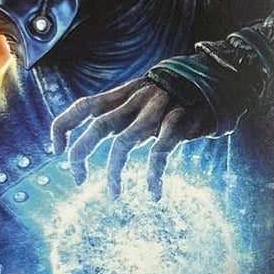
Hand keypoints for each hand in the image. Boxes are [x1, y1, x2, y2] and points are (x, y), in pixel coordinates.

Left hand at [51, 78, 214, 197]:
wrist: (218, 79)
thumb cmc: (178, 96)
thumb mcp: (144, 97)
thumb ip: (124, 110)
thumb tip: (99, 130)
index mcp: (124, 94)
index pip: (83, 106)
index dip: (63, 126)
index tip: (55, 150)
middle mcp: (136, 100)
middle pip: (97, 126)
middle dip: (80, 154)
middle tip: (77, 179)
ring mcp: (158, 111)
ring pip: (124, 142)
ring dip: (113, 172)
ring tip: (113, 194)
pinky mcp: (179, 123)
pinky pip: (160, 152)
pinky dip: (153, 175)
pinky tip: (154, 192)